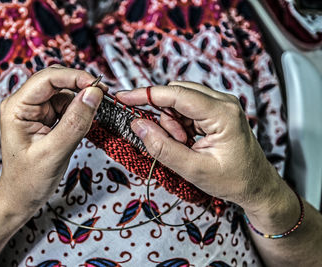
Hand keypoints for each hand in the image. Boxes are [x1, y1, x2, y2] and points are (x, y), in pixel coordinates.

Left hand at [0, 65, 104, 213]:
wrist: (22, 197)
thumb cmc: (29, 179)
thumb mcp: (54, 152)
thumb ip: (75, 122)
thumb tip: (93, 94)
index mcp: (17, 107)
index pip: (46, 78)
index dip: (74, 77)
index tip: (98, 86)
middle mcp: (24, 104)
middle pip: (56, 82)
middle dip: (80, 87)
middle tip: (102, 97)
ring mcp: (36, 111)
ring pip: (65, 93)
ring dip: (81, 102)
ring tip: (90, 120)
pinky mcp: (46, 119)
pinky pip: (67, 106)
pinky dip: (79, 112)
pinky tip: (84, 123)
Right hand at [117, 82, 280, 212]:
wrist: (257, 185)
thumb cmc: (232, 180)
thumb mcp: (193, 169)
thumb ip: (162, 147)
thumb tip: (137, 125)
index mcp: (222, 113)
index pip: (176, 94)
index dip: (145, 94)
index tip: (123, 97)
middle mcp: (223, 101)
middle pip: (177, 93)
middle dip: (164, 116)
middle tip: (173, 142)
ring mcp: (222, 104)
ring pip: (180, 100)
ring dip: (173, 122)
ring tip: (185, 146)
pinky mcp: (217, 109)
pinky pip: (187, 108)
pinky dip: (180, 124)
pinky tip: (190, 141)